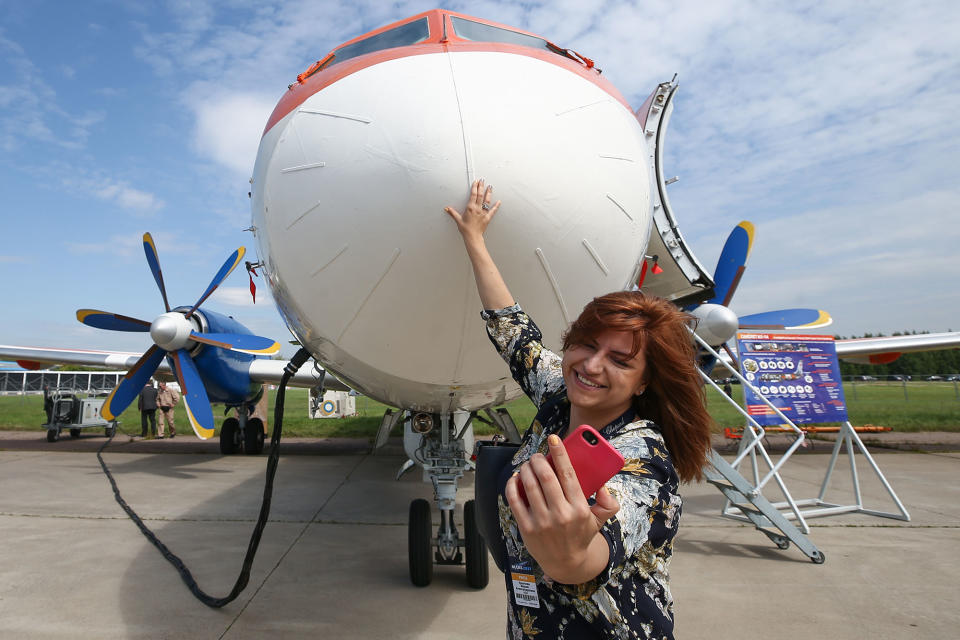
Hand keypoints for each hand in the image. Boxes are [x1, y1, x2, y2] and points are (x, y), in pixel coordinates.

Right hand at [444, 179, 500, 241]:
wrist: (472, 237)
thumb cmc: (466, 229)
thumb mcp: (458, 220)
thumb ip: (452, 213)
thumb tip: (447, 208)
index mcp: (470, 208)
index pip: (473, 195)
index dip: (474, 187)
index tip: (476, 182)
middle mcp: (477, 209)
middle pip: (480, 195)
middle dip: (481, 187)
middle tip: (482, 181)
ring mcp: (483, 213)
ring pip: (487, 201)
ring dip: (489, 193)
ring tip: (490, 187)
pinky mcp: (487, 217)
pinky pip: (493, 210)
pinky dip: (496, 206)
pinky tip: (499, 202)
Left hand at [505, 434, 619, 583]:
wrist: (566, 563)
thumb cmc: (581, 534)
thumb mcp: (599, 519)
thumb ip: (608, 503)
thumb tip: (602, 486)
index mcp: (579, 508)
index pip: (568, 474)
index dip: (560, 453)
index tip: (554, 439)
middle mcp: (561, 514)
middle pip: (546, 477)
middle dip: (539, 460)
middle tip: (537, 455)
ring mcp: (542, 522)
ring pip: (529, 486)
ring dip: (526, 469)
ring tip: (527, 464)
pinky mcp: (526, 528)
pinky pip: (515, 500)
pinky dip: (513, 485)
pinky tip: (516, 478)